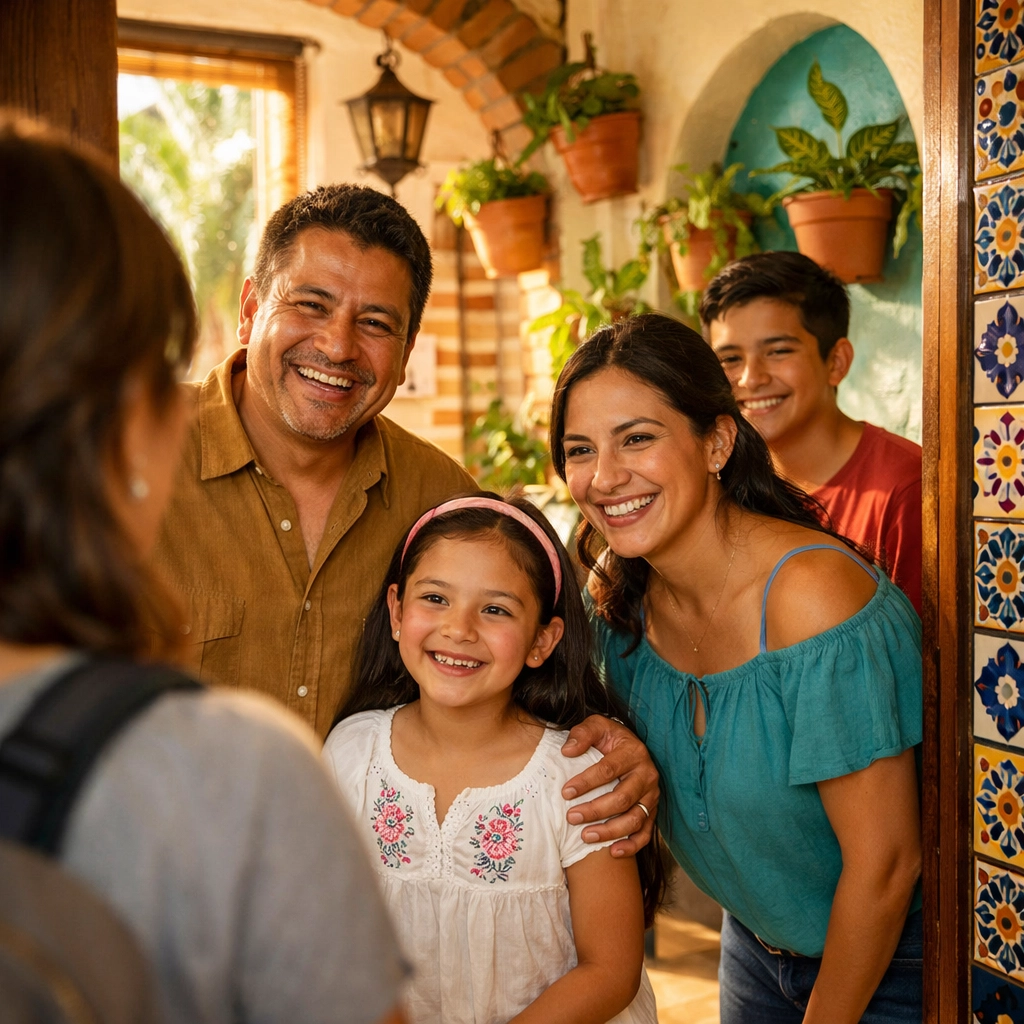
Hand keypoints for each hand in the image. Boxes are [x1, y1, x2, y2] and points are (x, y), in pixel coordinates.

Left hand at [561, 715, 658, 856]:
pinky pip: (646, 832)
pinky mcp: (652, 810)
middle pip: (622, 798)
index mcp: (633, 752)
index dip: (586, 782)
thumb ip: (582, 733)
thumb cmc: (609, 738)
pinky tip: (614, 852)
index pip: (608, 770)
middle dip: (595, 810)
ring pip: (635, 819)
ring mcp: (652, 795)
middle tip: (572, 817)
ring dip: (610, 831)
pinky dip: (632, 845)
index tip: (565, 793)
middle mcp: (647, 775)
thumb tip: (567, 751)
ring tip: (585, 836)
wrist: (630, 746)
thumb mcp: (597, 726)